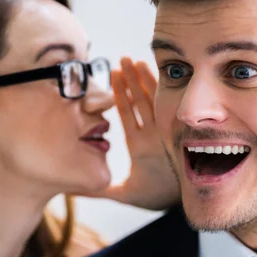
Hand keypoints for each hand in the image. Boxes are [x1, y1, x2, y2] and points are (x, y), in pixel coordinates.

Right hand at [82, 57, 179, 210]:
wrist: (188, 197)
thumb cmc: (154, 195)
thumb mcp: (125, 195)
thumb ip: (97, 191)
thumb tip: (68, 191)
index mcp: (138, 148)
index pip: (127, 114)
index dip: (120, 92)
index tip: (114, 73)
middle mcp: (153, 136)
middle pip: (140, 101)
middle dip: (131, 79)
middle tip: (123, 59)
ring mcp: (166, 130)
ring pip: (155, 100)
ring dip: (145, 79)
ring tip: (136, 61)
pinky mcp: (176, 127)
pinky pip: (168, 104)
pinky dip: (160, 88)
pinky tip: (153, 72)